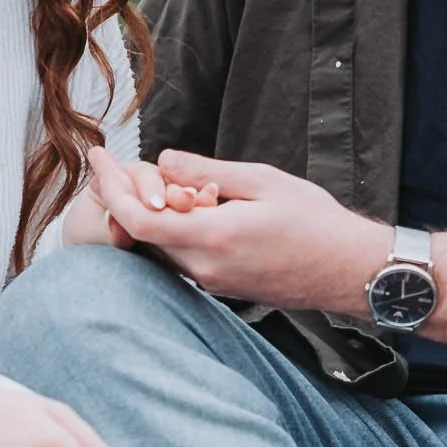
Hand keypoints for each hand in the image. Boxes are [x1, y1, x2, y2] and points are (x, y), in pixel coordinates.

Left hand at [86, 148, 385, 312]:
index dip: (110, 188)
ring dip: (159, 213)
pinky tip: (202, 207)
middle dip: (132, 195)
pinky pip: (184, 256)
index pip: (137, 220)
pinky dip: (179, 229)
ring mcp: (212, 282)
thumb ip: (206, 171)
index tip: (98, 159)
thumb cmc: (315, 223)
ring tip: (187, 185)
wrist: (348, 270)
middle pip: (143, 232)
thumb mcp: (261, 181)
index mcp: (213, 238)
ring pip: (163, 245)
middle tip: (138, 163)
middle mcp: (205, 268)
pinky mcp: (221, 287)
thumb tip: (163, 162)